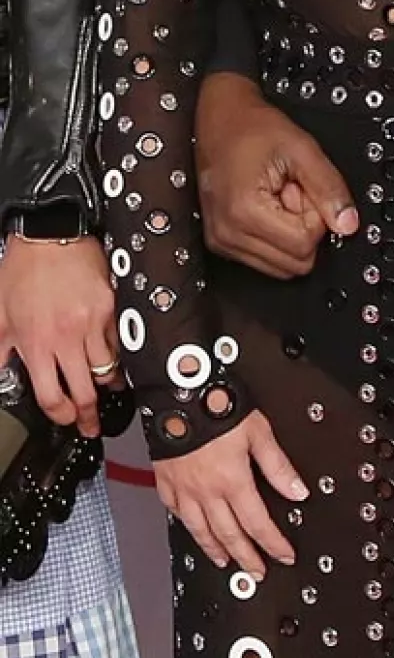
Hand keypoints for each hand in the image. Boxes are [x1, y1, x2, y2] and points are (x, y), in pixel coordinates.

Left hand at [0, 234, 119, 437]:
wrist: (50, 233)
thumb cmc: (23, 269)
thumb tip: (2, 373)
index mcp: (36, 343)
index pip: (51, 396)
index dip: (60, 414)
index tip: (65, 418)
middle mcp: (66, 337)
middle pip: (84, 391)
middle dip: (88, 415)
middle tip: (91, 424)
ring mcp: (92, 323)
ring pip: (107, 369)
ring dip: (106, 384)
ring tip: (106, 389)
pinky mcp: (110, 307)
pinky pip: (118, 341)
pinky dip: (116, 354)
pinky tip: (113, 357)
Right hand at [154, 408, 307, 577]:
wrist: (179, 393)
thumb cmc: (218, 407)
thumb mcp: (258, 432)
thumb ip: (278, 465)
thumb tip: (297, 491)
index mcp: (233, 480)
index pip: (258, 523)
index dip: (273, 543)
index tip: (283, 556)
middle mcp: (207, 491)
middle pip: (229, 534)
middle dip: (246, 556)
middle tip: (256, 571)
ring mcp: (184, 489)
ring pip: (200, 530)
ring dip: (215, 549)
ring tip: (225, 562)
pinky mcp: (166, 480)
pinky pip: (175, 512)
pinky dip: (186, 525)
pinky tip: (192, 529)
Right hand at [196, 73, 357, 278]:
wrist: (220, 117)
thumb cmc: (253, 127)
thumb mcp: (302, 149)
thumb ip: (330, 187)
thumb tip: (348, 224)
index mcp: (245, 212)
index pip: (304, 244)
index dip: (316, 217)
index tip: (303, 189)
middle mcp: (227, 234)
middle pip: (294, 263)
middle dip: (303, 228)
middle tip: (291, 192)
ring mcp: (221, 241)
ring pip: (281, 266)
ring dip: (288, 233)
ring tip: (277, 196)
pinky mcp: (221, 242)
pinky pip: (264, 259)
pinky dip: (274, 235)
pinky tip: (267, 205)